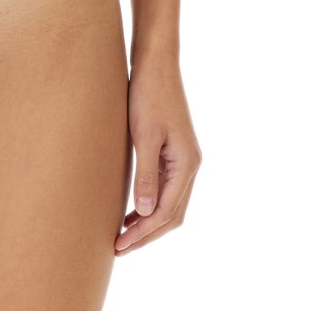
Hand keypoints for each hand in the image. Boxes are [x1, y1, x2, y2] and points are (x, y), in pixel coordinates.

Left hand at [115, 56, 201, 253]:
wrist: (156, 62)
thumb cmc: (148, 95)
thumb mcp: (143, 135)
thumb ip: (146, 174)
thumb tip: (145, 212)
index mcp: (187, 164)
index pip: (166, 212)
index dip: (143, 233)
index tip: (119, 245)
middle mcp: (191, 165)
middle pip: (172, 214)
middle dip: (147, 234)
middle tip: (119, 248)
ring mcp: (184, 158)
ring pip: (171, 203)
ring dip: (150, 221)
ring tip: (123, 235)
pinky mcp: (175, 150)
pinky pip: (167, 187)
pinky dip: (151, 203)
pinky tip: (133, 208)